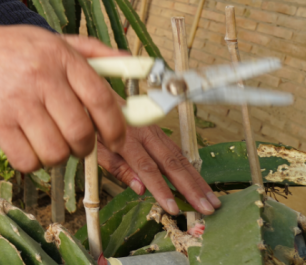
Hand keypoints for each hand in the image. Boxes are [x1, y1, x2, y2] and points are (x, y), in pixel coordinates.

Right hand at [0, 11, 126, 172]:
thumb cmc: (6, 47)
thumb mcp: (50, 39)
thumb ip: (92, 51)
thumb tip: (134, 63)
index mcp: (60, 56)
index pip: (102, 99)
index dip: (116, 128)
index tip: (117, 139)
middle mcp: (40, 77)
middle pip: (81, 133)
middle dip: (84, 147)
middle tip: (75, 142)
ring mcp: (16, 101)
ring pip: (55, 152)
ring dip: (57, 156)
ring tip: (48, 142)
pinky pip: (26, 160)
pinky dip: (31, 162)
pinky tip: (26, 146)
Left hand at [97, 125, 220, 215]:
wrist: (95, 97)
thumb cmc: (94, 126)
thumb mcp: (95, 148)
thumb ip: (117, 167)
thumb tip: (140, 189)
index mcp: (125, 138)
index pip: (147, 168)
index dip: (161, 189)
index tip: (173, 208)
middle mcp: (144, 133)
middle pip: (171, 163)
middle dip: (190, 188)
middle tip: (206, 208)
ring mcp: (154, 131)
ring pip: (180, 157)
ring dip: (197, 180)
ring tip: (211, 200)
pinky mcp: (159, 131)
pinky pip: (177, 151)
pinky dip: (191, 169)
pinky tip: (202, 184)